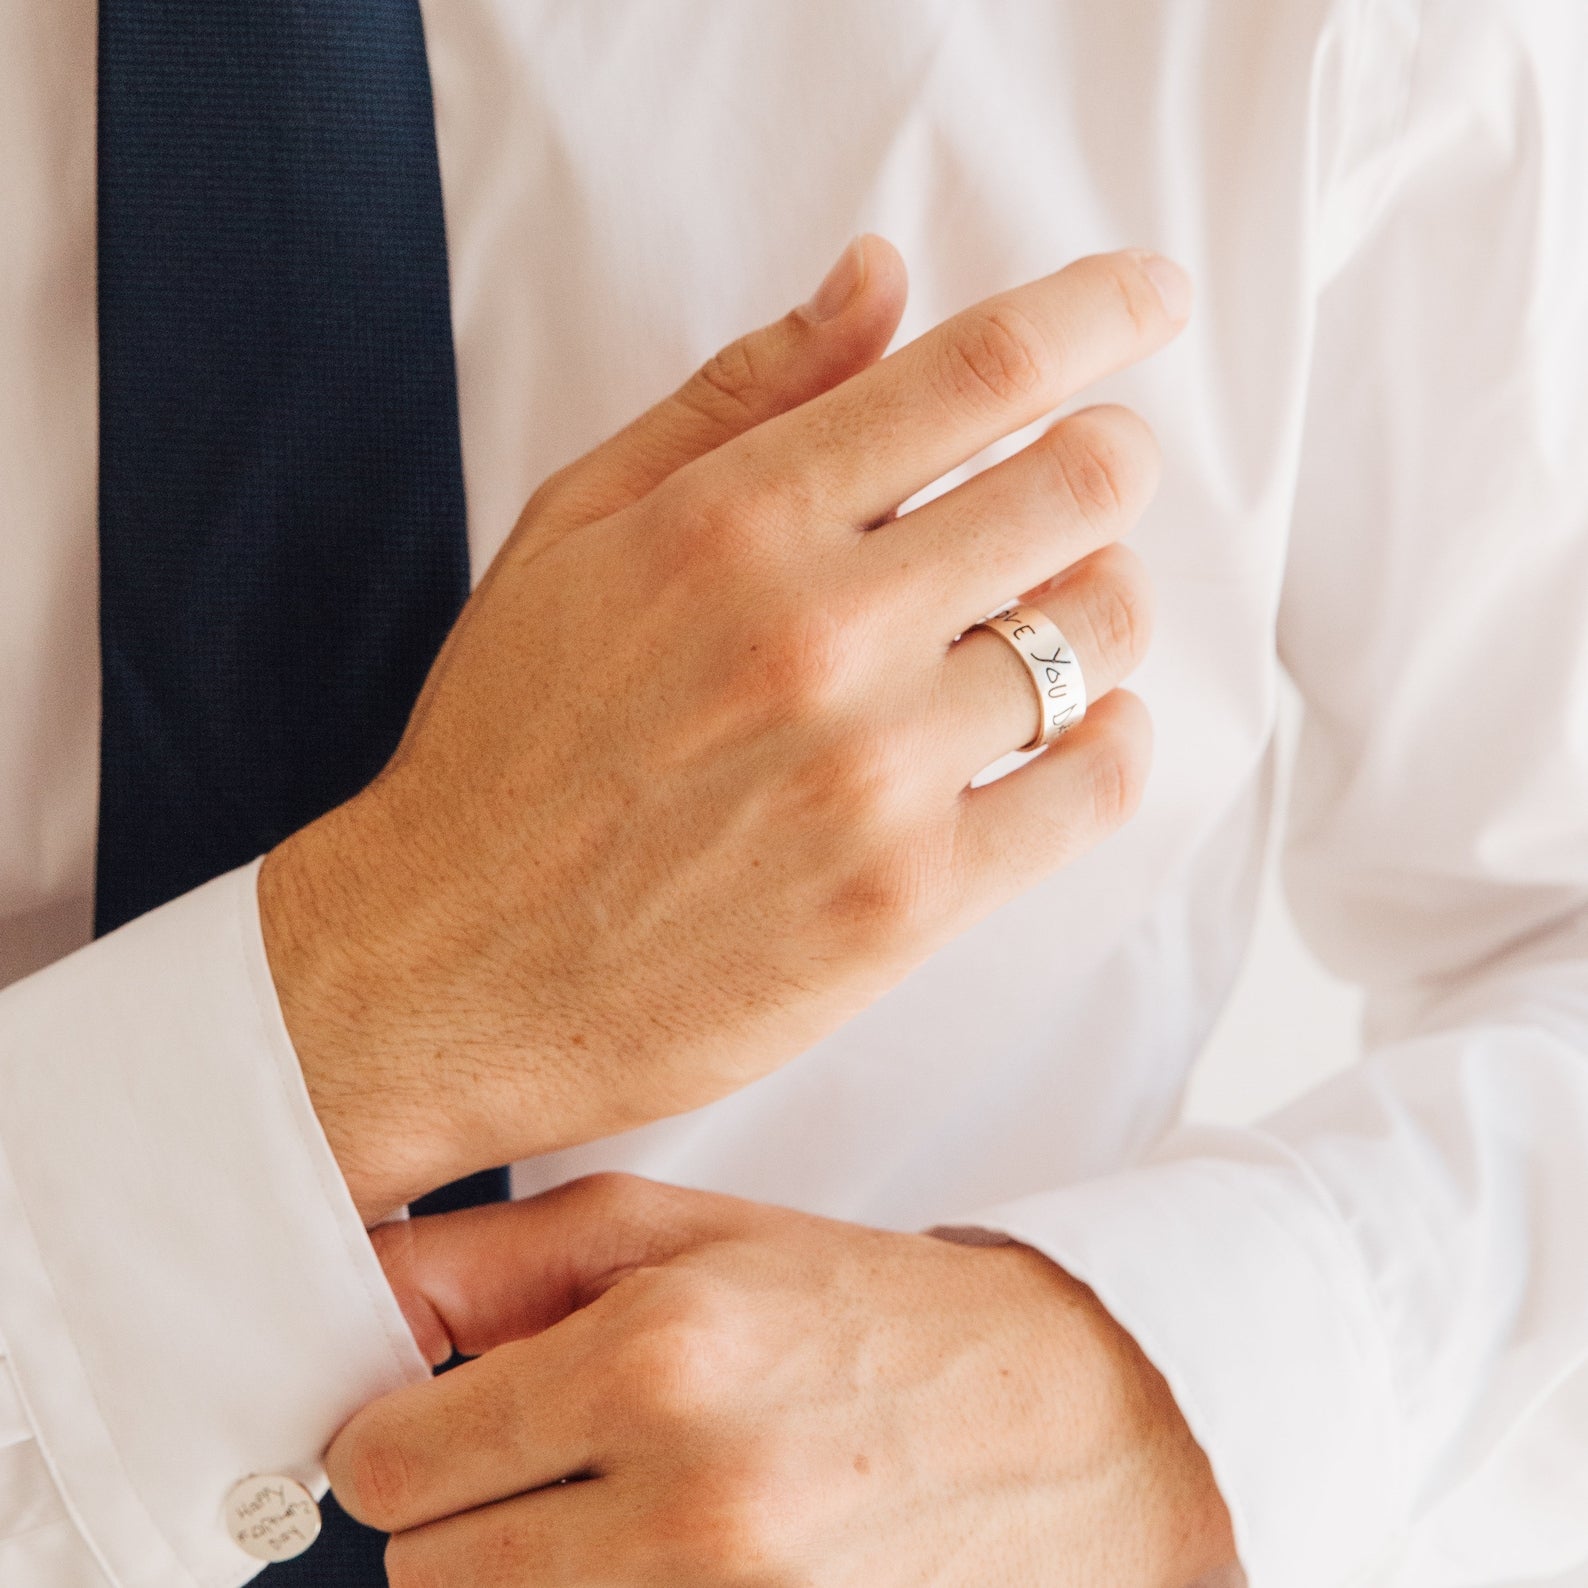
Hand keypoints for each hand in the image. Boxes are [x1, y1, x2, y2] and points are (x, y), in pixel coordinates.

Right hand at [261, 239, 1189, 1219]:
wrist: (448, 968)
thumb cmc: (506, 747)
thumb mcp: (577, 532)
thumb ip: (738, 395)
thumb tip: (878, 277)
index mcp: (735, 521)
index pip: (980, 370)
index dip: (1097, 311)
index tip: (1145, 298)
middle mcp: (818, 634)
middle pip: (1081, 486)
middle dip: (1104, 466)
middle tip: (1082, 484)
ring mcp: (873, 774)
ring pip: (1105, 632)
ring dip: (1104, 603)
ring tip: (1047, 619)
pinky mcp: (908, 901)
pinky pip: (1098, 787)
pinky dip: (1116, 741)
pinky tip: (1080, 730)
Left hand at [329, 1175, 1236, 1586]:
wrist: (1059, 1427)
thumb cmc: (854, 1312)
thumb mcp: (679, 1234)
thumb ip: (487, 1261)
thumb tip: (338, 1297)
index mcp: (656, 1360)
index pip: (388, 1466)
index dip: (400, 1444)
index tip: (444, 1428)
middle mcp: (691, 1509)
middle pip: (425, 1580)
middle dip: (465, 1522)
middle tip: (554, 1471)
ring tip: (627, 1521)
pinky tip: (676, 1571)